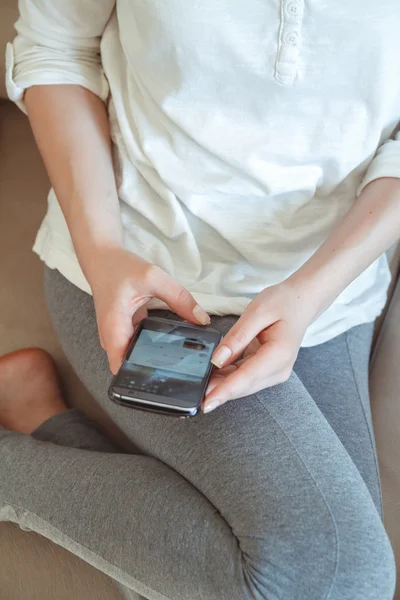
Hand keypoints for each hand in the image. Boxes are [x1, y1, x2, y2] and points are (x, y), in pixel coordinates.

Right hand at [88, 246, 210, 373]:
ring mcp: (116, 337)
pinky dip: (151, 349)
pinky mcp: (122, 333)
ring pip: (134, 359)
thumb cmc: (121, 267)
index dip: (140, 377)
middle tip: (182, 373)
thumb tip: (202, 320)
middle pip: (130, 367)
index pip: (122, 366)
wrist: (102, 259)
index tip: (165, 379)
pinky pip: (136, 348)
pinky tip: (170, 348)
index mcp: (114, 326)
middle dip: (153, 372)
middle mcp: (111, 337)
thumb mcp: (154, 278)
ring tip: (180, 363)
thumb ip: (180, 299)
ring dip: (153, 361)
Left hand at [203, 279, 316, 412]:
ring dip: (222, 386)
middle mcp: (280, 368)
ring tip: (200, 385)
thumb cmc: (282, 302)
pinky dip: (229, 378)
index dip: (225, 391)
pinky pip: (246, 378)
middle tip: (195, 395)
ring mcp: (276, 372)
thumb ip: (237, 337)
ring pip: (244, 385)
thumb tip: (217, 359)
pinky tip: (213, 376)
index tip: (206, 402)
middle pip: (244, 386)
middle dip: (219, 392)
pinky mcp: (269, 370)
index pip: (247, 377)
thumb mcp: (257, 312)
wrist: (301, 301)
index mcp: (279, 354)